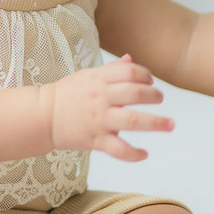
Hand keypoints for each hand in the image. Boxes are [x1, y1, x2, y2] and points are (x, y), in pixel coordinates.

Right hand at [43, 54, 173, 161]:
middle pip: (136, 93)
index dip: (145, 74)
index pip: (130, 71)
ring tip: (170, 124)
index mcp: (99, 79)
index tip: (150, 81)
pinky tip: (145, 154)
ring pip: (134, 121)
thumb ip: (111, 69)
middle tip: (160, 99)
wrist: (42, 116)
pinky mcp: (96, 140)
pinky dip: (134, 154)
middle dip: (154, 95)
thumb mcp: (87, 75)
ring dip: (156, 123)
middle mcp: (101, 98)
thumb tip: (131, 60)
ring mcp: (99, 120)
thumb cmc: (67, 94)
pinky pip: (119, 150)